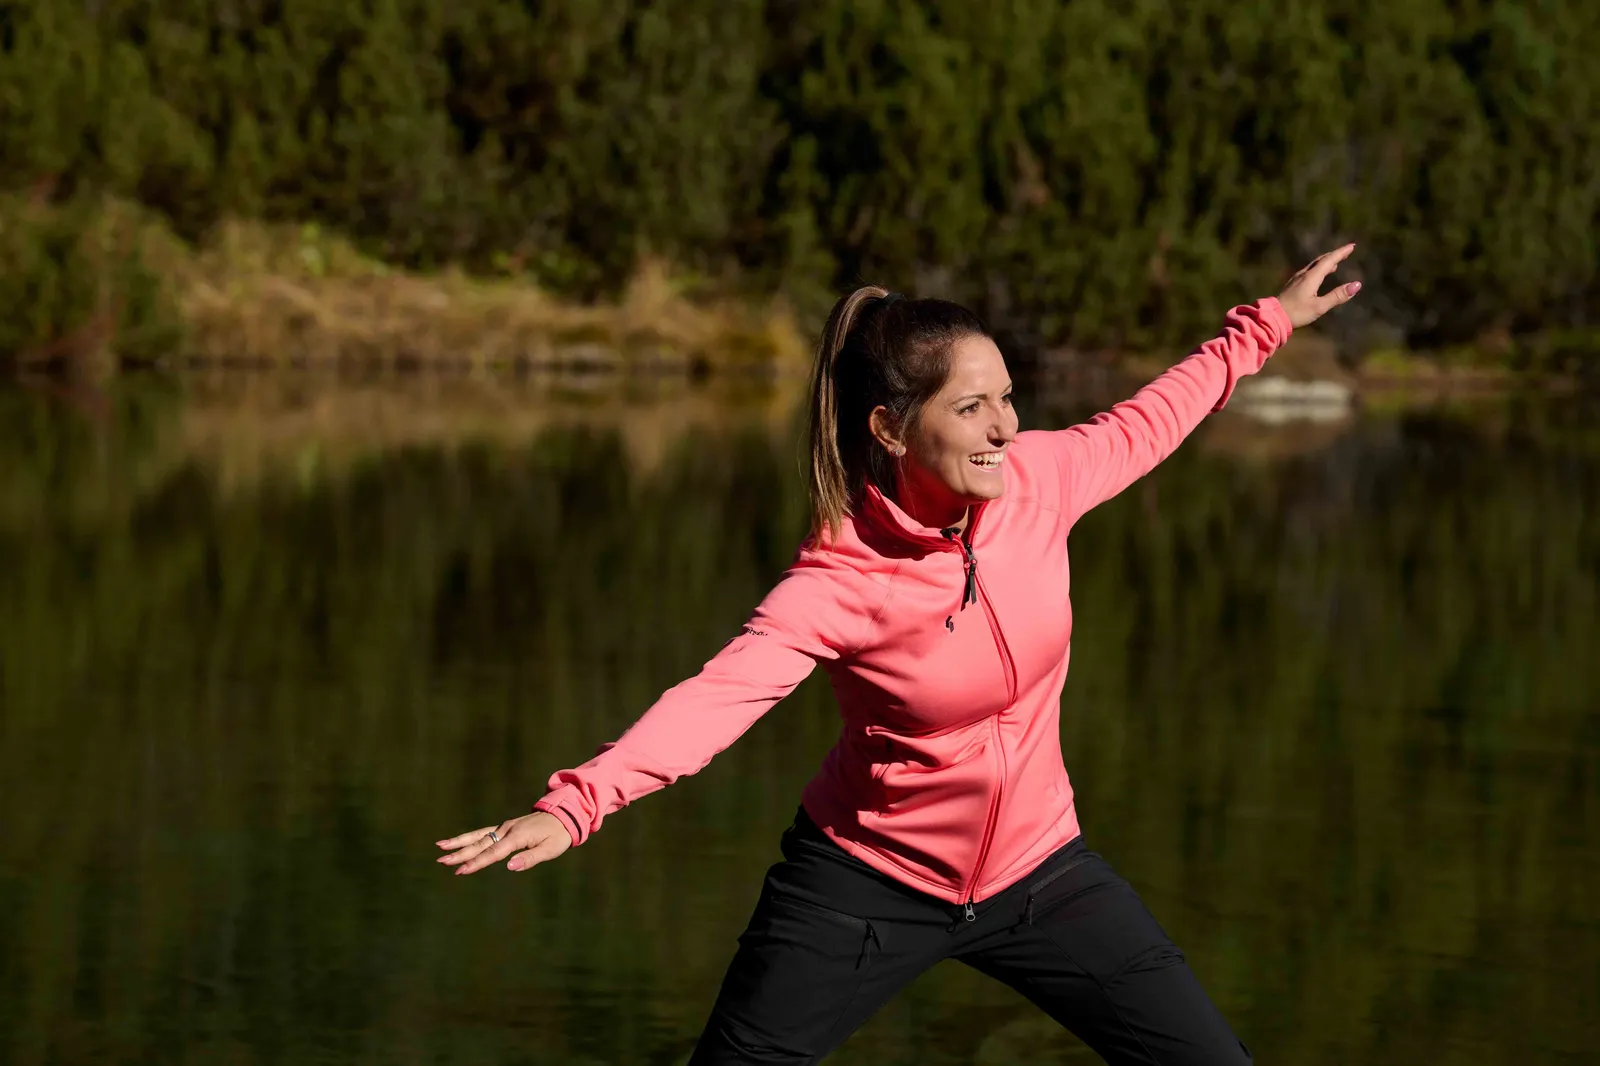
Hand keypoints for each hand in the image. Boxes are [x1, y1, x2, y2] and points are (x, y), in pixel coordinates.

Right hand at [435, 810, 572, 875]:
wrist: (564, 815)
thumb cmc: (558, 835)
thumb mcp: (549, 850)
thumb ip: (529, 858)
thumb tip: (509, 866)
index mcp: (518, 836)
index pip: (494, 852)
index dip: (477, 862)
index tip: (461, 870)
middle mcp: (507, 829)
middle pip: (481, 843)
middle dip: (461, 853)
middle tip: (442, 861)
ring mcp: (505, 827)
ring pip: (478, 836)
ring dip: (459, 842)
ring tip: (440, 847)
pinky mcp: (505, 828)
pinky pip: (483, 833)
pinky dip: (469, 838)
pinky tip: (457, 842)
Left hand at [1277, 243, 1361, 327]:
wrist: (1272, 317)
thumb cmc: (1297, 313)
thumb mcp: (1320, 306)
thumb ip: (1338, 296)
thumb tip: (1357, 285)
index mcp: (1311, 277)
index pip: (1329, 260)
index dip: (1341, 253)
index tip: (1352, 246)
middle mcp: (1303, 274)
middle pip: (1321, 260)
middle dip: (1334, 255)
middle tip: (1346, 251)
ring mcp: (1296, 279)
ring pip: (1314, 265)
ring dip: (1326, 262)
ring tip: (1335, 262)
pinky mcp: (1292, 285)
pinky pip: (1308, 271)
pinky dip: (1318, 268)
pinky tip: (1318, 275)